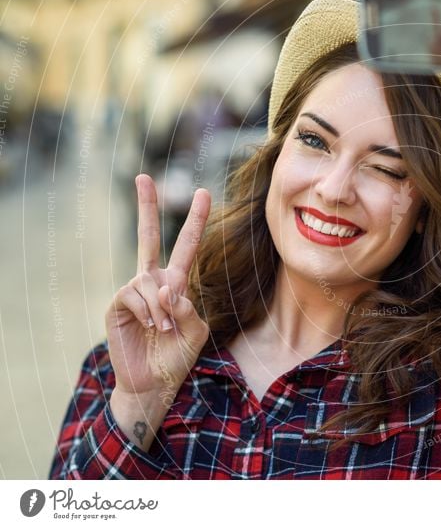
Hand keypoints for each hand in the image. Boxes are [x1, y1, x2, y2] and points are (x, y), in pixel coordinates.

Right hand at [105, 174, 211, 400]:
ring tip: (165, 329)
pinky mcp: (118, 304)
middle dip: (146, 206)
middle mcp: (153, 281)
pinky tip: (151, 328)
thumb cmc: (177, 356)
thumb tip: (168, 288)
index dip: (195, 220)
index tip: (203, 192)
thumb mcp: (197, 332)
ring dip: (163, 307)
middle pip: (148, 237)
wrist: (154, 382)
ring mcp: (133, 291)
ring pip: (151, 281)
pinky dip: (149, 312)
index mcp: (176, 283)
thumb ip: (189, 308)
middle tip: (142, 176)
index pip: (186, 246)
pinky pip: (136, 295)